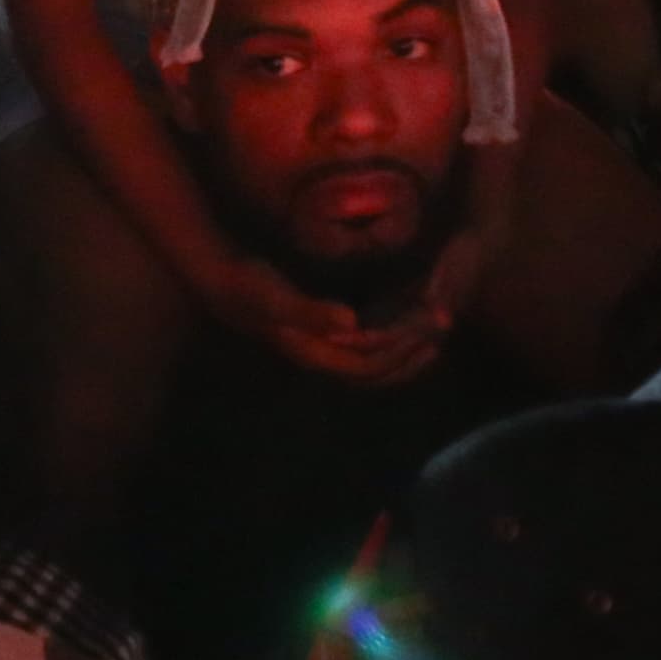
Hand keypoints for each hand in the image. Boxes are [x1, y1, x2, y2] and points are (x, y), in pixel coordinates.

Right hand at [204, 246, 454, 386]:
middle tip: (439, 333)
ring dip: (402, 353)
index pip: (368, 366)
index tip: (425, 333)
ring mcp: (320, 349)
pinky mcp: (319, 336)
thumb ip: (310, 311)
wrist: (221, 285)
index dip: (399, 355)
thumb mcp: (275, 297)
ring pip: (370, 366)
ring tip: (431, 334)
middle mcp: (321, 358)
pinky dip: (386, 341)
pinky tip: (400, 322)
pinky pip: (362, 349)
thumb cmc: (248, 287)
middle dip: (409, 358)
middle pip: (374, 374)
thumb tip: (351, 323)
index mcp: (315, 353)